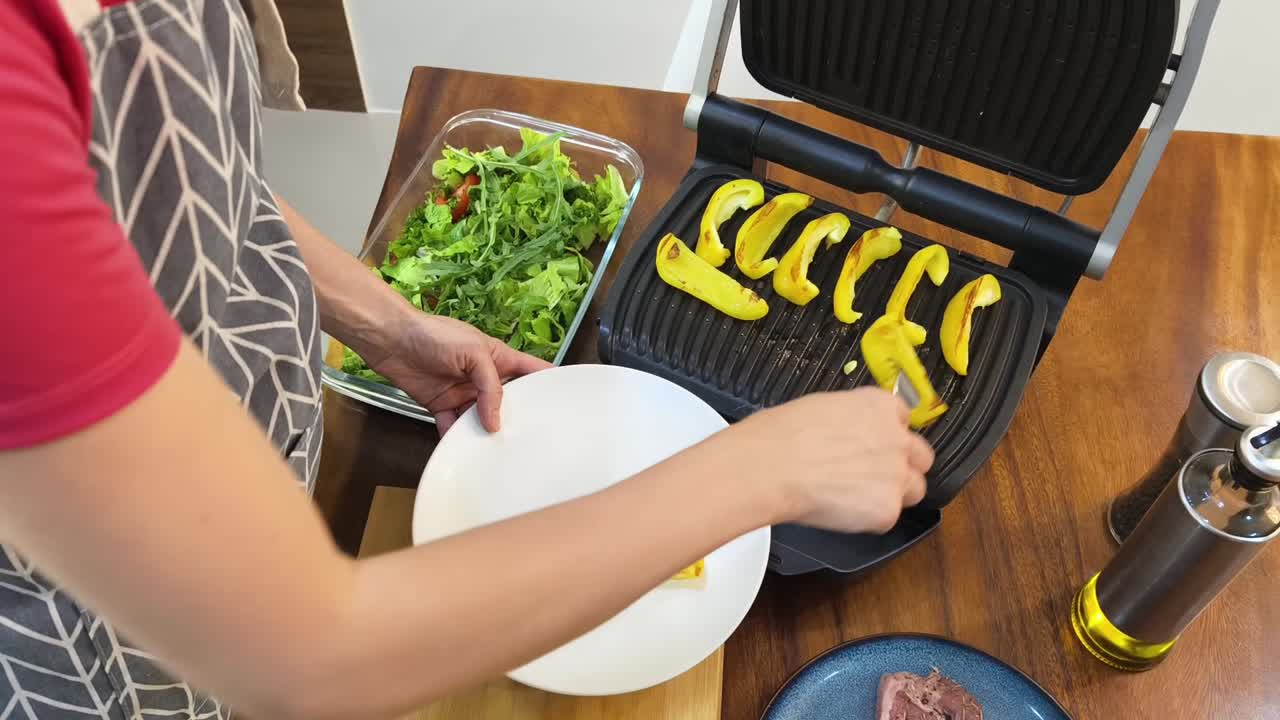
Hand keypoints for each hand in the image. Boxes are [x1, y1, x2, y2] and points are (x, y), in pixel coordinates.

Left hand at [364, 314, 549, 433]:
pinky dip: (456, 439)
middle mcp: (483, 377)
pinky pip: (453, 427)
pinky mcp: (441, 405)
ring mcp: (463, 393)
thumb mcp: (474, 353)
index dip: (550, 383)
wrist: (391, 340)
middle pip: (508, 402)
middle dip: (518, 418)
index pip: (532, 370)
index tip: (567, 401)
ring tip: (497, 450)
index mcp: (499, 358)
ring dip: (486, 433)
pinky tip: (463, 449)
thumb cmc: (434, 334)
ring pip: (481, 419)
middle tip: (531, 438)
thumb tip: (495, 421)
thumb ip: (490, 386)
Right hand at [699, 388, 933, 533]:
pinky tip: (839, 511)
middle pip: (921, 456)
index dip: (888, 435)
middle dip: (903, 466)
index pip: (904, 419)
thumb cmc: (780, 434)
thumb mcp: (822, 408)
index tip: (874, 445)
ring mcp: (896, 475)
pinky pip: (886, 518)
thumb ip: (851, 421)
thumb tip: (849, 435)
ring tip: (856, 498)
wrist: (771, 466)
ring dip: (893, 494)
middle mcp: (897, 438)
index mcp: (880, 406)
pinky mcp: (887, 510)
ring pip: (914, 490)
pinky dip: (867, 519)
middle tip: (872, 476)